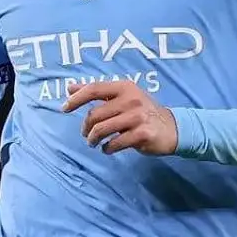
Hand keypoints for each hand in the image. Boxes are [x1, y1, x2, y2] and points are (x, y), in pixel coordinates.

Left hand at [61, 80, 178, 155]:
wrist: (172, 128)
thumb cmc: (142, 112)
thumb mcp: (122, 96)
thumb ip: (97, 92)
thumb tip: (70, 88)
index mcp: (124, 87)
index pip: (94, 89)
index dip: (76, 99)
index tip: (64, 109)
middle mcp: (131, 99)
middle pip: (95, 114)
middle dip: (86, 127)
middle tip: (86, 134)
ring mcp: (138, 117)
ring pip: (102, 129)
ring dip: (93, 139)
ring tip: (93, 143)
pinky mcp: (143, 134)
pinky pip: (115, 143)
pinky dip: (107, 148)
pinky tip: (108, 149)